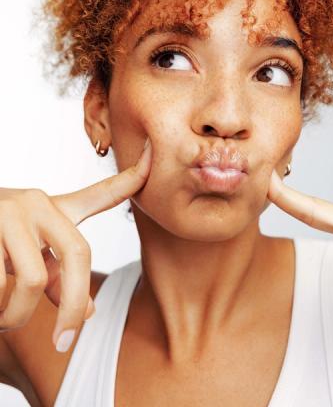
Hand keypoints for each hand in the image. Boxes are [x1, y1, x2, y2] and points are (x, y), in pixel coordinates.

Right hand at [0, 136, 151, 350]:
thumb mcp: (28, 256)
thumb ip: (59, 276)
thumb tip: (89, 312)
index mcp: (52, 209)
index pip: (100, 194)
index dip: (130, 177)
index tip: (154, 155)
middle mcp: (36, 203)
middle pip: (78, 254)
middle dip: (74, 307)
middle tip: (64, 340)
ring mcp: (10, 212)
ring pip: (35, 281)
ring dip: (17, 315)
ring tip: (4, 318)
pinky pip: (1, 285)